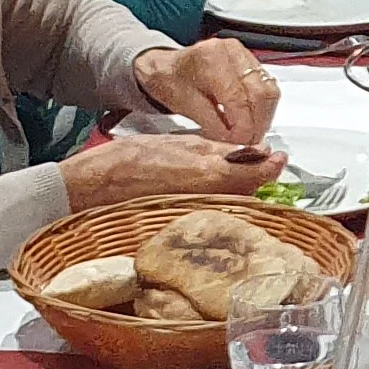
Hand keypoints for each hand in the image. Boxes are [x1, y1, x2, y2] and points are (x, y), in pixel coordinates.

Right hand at [63, 130, 286, 208]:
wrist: (91, 189)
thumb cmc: (128, 161)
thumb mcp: (180, 142)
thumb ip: (221, 150)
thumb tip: (257, 152)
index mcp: (210, 176)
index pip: (258, 176)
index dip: (271, 167)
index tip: (277, 157)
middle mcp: (209, 202)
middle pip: (250, 194)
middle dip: (256, 179)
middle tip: (256, 163)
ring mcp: (198, 218)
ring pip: (234, 206)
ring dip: (240, 192)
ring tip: (234, 176)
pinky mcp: (185, 226)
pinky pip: (214, 216)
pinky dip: (220, 204)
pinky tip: (211, 193)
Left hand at [132, 39, 279, 142]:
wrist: (167, 67)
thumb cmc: (170, 82)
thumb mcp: (186, 107)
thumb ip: (214, 125)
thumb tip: (237, 141)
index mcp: (211, 60)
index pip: (240, 98)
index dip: (244, 127)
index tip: (240, 144)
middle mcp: (232, 52)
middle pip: (261, 93)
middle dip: (258, 123)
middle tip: (248, 143)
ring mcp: (244, 55)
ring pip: (269, 90)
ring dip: (264, 116)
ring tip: (250, 133)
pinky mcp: (251, 61)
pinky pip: (267, 86)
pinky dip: (263, 107)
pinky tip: (251, 119)